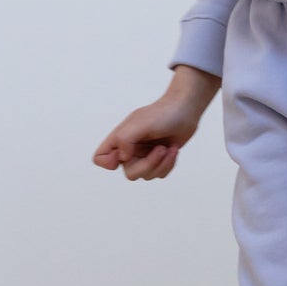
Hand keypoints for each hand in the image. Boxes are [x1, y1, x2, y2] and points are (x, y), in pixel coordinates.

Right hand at [93, 66, 218, 180]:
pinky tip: (174, 149)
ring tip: (170, 148)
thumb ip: (125, 139)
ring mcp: (144, 155)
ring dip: (162, 163)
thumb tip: (122, 158)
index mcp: (120, 138)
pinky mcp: (158, 160)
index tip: (126, 155)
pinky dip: (169, 164)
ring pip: (146, 176)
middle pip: (130, 173)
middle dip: (149, 164)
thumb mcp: (141, 123)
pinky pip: (159, 174)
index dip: (108, 162)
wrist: (186, 110)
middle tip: (161, 149)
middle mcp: (130, 149)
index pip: (100, 157)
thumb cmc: (163, 114)